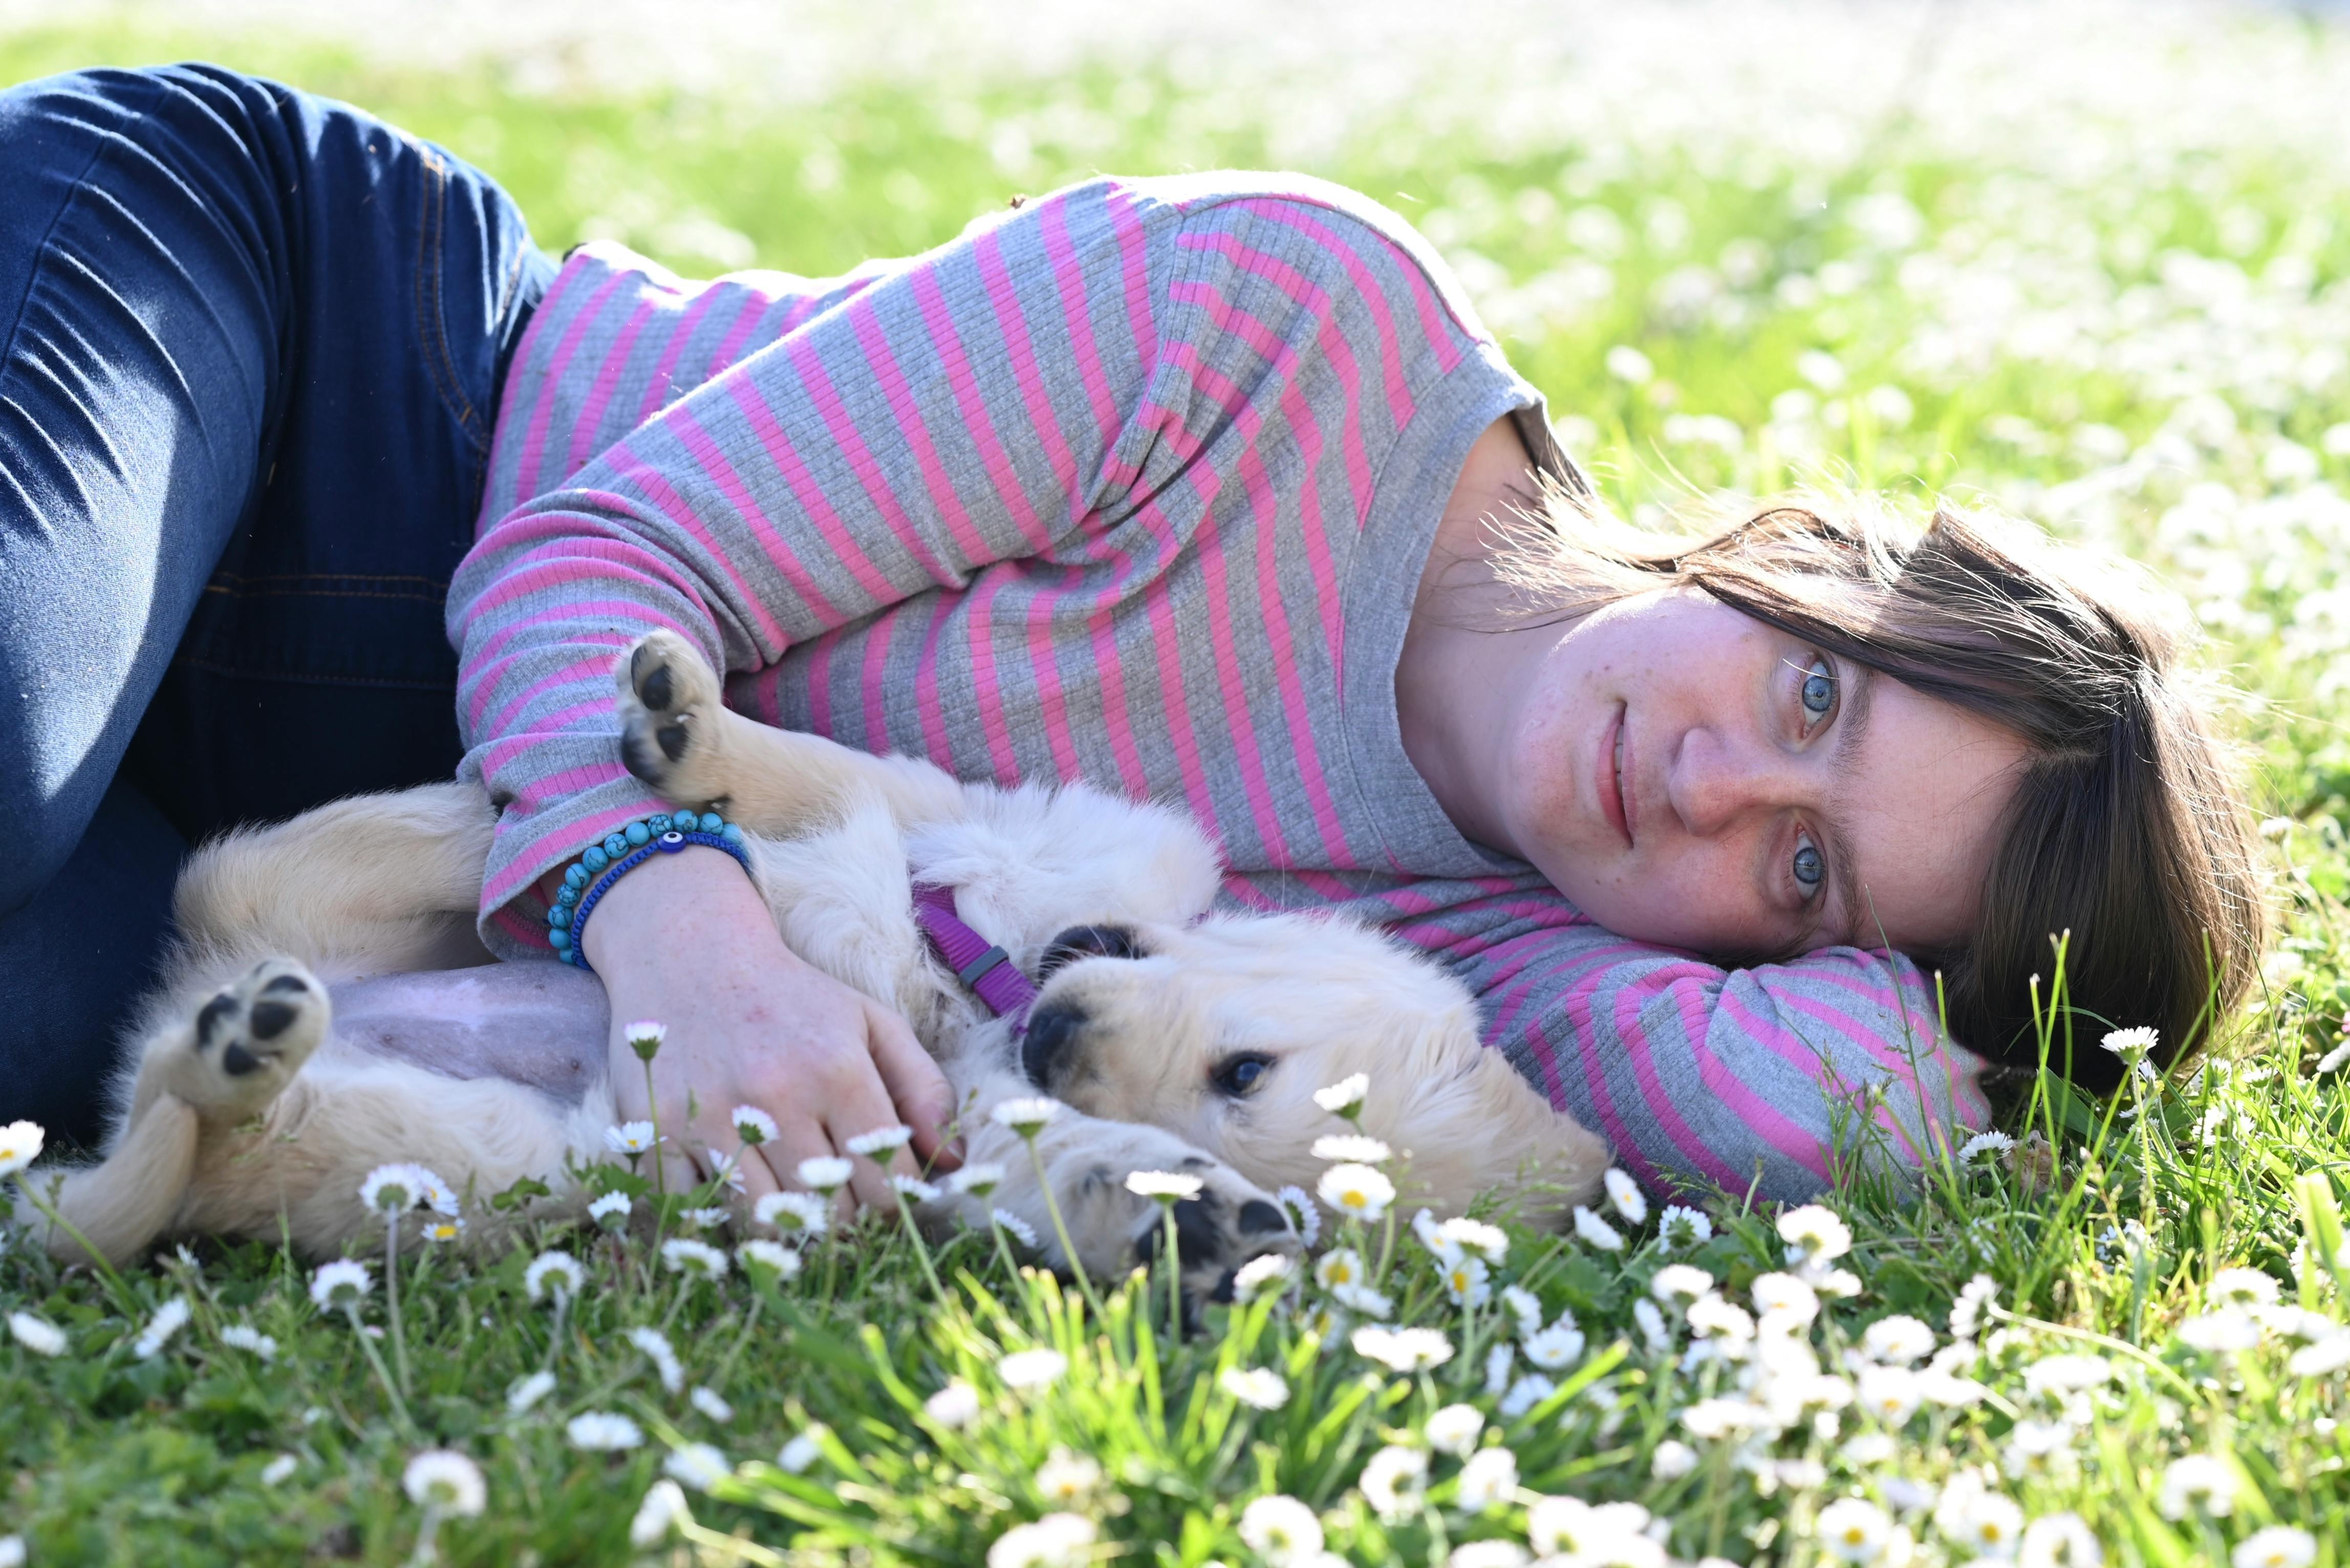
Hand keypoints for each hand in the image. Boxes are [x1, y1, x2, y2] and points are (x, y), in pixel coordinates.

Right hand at [574, 845, 957, 1216]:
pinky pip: (692, 1210)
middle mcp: (775, 1096)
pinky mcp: (656, 1129)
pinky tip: (731, 1191)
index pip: (886, 1183)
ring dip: (783, 1226)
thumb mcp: (873, 1024)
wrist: (692, 955)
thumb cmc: (795, 998)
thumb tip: (955, 1161)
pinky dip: (713, 1216)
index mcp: (838, 1070)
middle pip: (828, 1212)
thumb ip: (924, 1088)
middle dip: (843, 1218)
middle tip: (838, 1200)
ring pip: (762, 1222)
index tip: (885, 1193)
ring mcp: (710, 1116)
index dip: (894, 1202)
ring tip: (790, 1202)